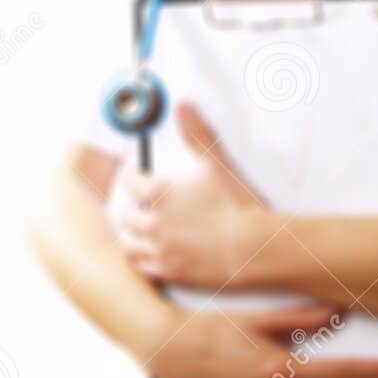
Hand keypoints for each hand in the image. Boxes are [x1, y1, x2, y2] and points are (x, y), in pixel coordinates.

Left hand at [112, 102, 270, 289]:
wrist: (254, 248)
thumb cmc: (236, 206)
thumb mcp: (215, 163)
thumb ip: (196, 133)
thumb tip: (183, 105)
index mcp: (158, 194)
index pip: (129, 181)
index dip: (131, 176)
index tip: (133, 175)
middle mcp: (152, 224)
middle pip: (123, 214)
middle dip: (125, 206)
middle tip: (130, 203)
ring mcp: (160, 251)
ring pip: (128, 243)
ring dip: (128, 235)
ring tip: (133, 230)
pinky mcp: (170, 273)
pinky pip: (143, 267)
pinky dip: (141, 259)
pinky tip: (146, 254)